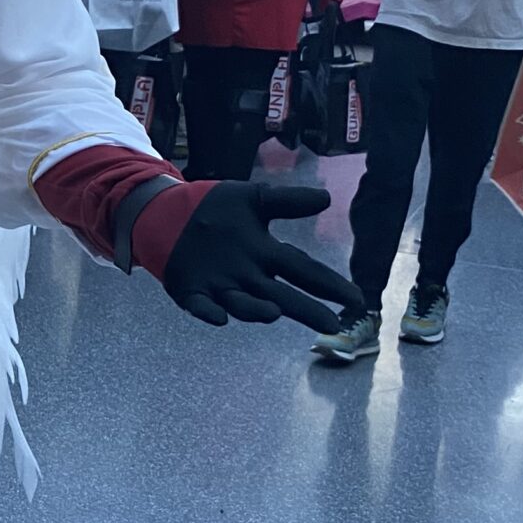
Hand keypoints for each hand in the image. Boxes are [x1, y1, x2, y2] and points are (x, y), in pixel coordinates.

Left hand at [163, 181, 363, 334]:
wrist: (167, 213)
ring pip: (243, 304)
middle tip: (331, 324)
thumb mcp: (253, 199)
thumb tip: (326, 198)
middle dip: (306, 310)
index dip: (329, 285)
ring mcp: (219, 286)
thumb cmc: (216, 209)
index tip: (355, 299)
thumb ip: (287, 201)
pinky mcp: (191, 293)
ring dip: (256, 309)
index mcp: (265, 254)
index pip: (303, 270)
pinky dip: (209, 312)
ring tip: (273, 312)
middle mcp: (247, 276)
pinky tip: (218, 316)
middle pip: (282, 295)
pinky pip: (202, 307)